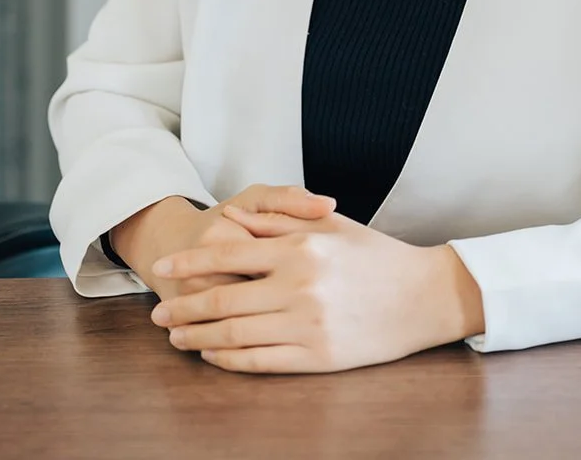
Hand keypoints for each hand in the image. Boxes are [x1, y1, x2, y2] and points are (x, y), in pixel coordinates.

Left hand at [146, 186, 482, 373]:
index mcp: (301, 248)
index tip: (164, 268)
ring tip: (177, 337)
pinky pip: (259, 362)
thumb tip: (233, 218)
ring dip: (198, 338)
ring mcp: (307, 326)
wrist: (423, 296)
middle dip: (183, 308)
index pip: (230, 255)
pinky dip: (228, 361)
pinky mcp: (317, 358)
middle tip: (157, 313)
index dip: (190, 263)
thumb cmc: (377, 256)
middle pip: (223, 301)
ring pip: (235, 336)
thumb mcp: (331, 227)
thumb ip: (280, 220)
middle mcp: (299, 286)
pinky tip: (213, 356)